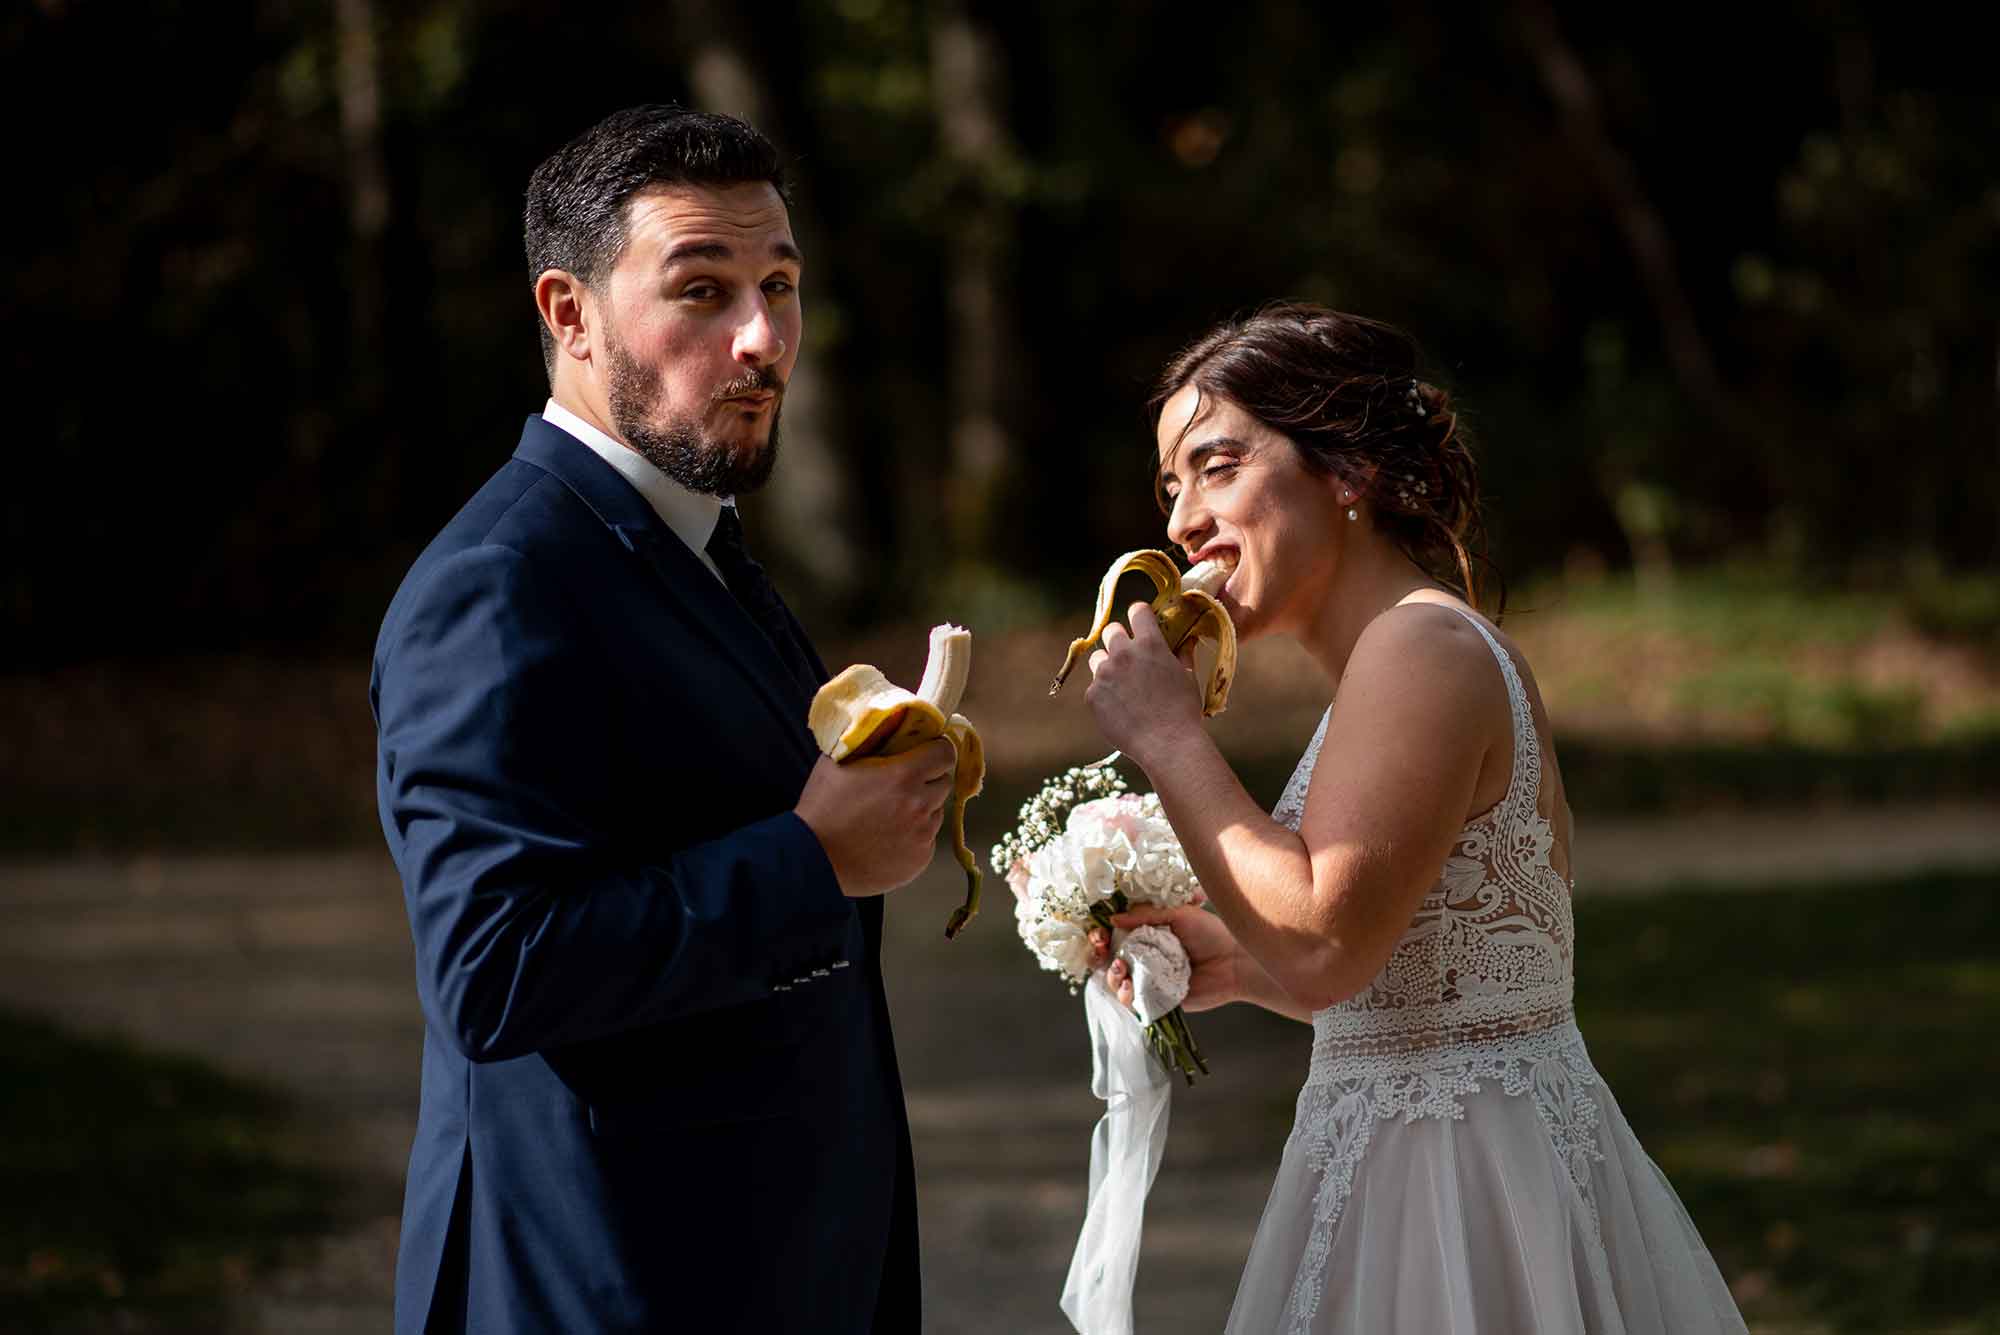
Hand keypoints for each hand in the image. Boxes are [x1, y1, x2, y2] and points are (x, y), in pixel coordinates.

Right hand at [794, 738, 957, 896]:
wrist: (814, 860)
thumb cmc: (822, 809)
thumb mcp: (837, 760)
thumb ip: (868, 739)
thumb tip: (885, 724)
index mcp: (903, 776)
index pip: (945, 752)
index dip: (935, 750)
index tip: (925, 752)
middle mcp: (920, 805)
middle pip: (944, 782)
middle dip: (928, 779)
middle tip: (903, 784)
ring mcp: (922, 836)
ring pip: (936, 812)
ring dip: (922, 808)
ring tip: (890, 814)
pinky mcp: (919, 859)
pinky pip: (927, 839)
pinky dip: (914, 835)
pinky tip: (887, 837)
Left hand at [1083, 602, 1203, 769]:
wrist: (1167, 744)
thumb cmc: (1183, 710)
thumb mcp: (1187, 677)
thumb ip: (1183, 654)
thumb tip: (1187, 639)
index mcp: (1150, 644)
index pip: (1137, 611)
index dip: (1140, 616)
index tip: (1142, 624)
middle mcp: (1123, 653)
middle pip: (1111, 631)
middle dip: (1120, 640)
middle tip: (1130, 657)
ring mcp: (1105, 674)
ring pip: (1098, 658)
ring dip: (1109, 666)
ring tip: (1124, 687)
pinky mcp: (1093, 695)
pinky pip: (1095, 687)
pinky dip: (1105, 694)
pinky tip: (1120, 708)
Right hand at [1090, 901, 1242, 1013]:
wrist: (1235, 962)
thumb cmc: (1212, 933)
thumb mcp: (1178, 915)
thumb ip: (1145, 916)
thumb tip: (1113, 918)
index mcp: (1148, 935)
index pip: (1115, 936)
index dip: (1101, 936)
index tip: (1098, 934)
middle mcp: (1145, 958)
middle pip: (1109, 960)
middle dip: (1098, 956)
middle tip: (1102, 951)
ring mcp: (1150, 981)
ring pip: (1117, 982)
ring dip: (1111, 976)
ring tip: (1121, 971)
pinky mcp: (1158, 1001)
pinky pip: (1133, 1003)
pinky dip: (1125, 997)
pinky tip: (1129, 989)